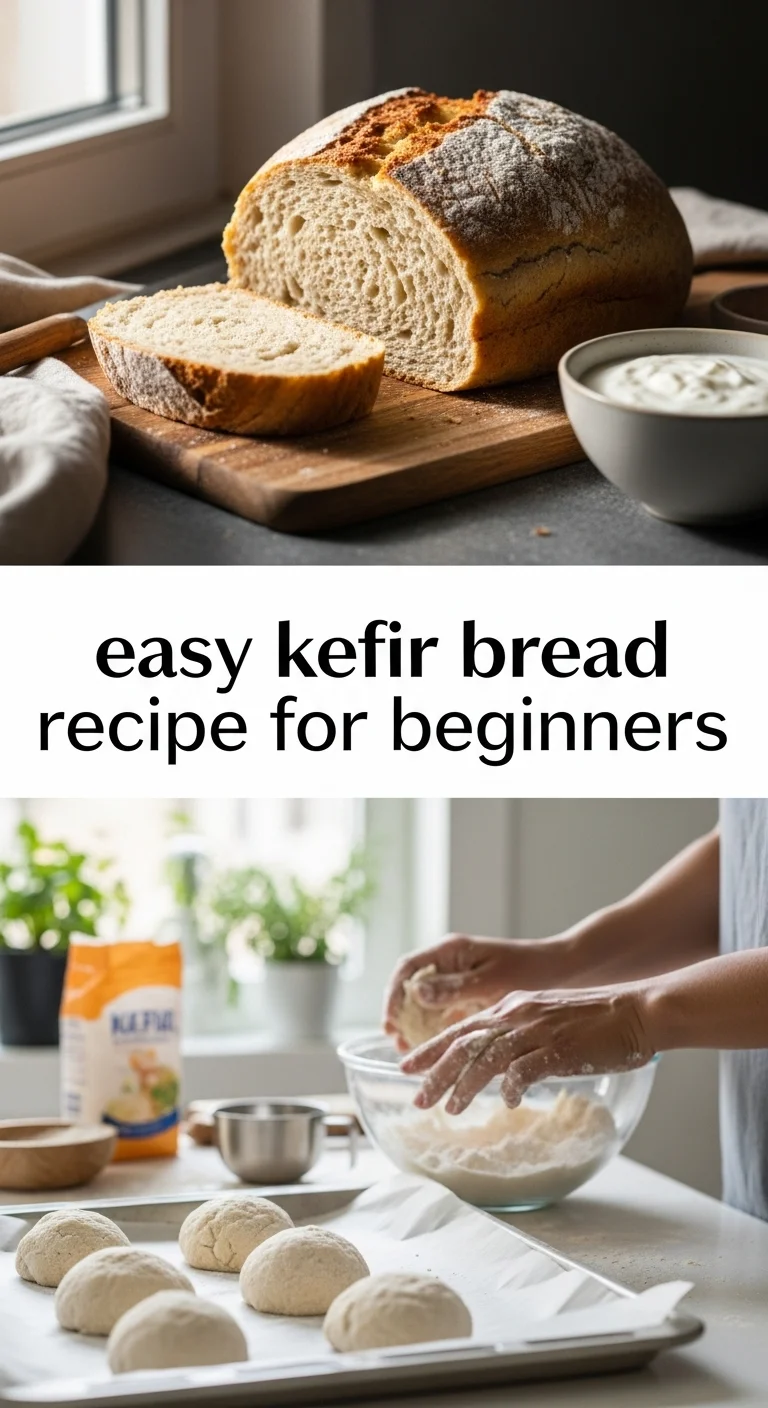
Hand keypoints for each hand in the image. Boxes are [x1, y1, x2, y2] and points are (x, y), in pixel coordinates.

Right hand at [383, 935, 559, 1052]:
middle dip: (400, 1015)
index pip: (408, 969)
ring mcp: (458, 982)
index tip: (390, 1021)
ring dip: (415, 1026)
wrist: (563, 971)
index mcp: (451, 951)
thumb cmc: (531, 969)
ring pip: (425, 1004)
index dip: (394, 995)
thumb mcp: (492, 980)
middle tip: (397, 1043)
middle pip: (411, 988)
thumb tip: (415, 991)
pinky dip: (435, 1032)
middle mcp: (449, 964)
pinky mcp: (469, 998)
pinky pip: (443, 1015)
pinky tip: (433, 1053)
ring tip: (409, 1052)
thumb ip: (455, 987)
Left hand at [400, 984, 655, 1114]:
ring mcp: (538, 1031)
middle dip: (436, 1072)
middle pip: (464, 1043)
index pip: (461, 1028)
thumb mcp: (545, 1017)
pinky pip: (527, 1069)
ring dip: (466, 1085)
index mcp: (512, 1006)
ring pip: (487, 1057)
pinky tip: (507, 1102)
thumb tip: (497, 1064)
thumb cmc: (596, 1019)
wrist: (638, 1010)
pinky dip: (512, 1086)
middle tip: (416, 1097)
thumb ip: (518, 1034)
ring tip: (450, 1108)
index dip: (431, 1048)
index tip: (407, 1066)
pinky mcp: (561, 1049)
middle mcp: (518, 1014)